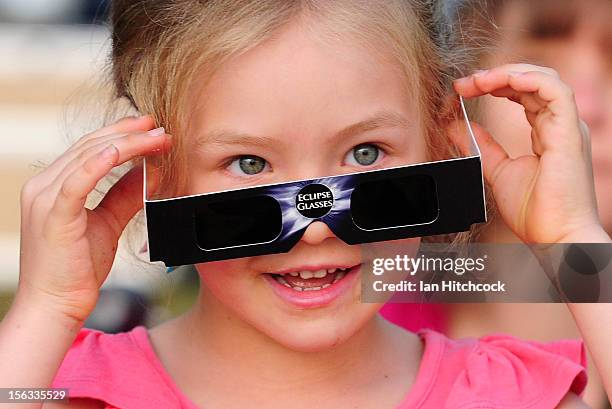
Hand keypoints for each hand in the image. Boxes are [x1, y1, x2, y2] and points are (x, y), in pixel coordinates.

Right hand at [17, 116, 171, 323]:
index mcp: (54, 186)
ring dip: (127, 144)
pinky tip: (121, 151)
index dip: (121, 134)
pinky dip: (100, 163)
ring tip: (156, 138)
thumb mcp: (107, 223)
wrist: (56, 305)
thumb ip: (125, 196)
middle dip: (128, 133)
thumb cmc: (78, 269)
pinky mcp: (53, 215)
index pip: (89, 148)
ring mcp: (45, 198)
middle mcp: (43, 186)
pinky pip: (77, 181)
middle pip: (90, 146)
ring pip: (89, 157)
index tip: (150, 128)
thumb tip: (149, 171)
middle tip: (158, 127)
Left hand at [453, 64, 606, 242]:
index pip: (522, 93)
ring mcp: (567, 126)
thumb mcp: (497, 170)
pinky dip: (528, 79)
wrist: (556, 237)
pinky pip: (554, 91)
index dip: (493, 85)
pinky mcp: (569, 132)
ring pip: (543, 79)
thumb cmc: (535, 211)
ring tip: (476, 81)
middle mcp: (559, 124)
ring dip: (506, 74)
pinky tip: (501, 82)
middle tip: (464, 84)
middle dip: (495, 76)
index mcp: (547, 131)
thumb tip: (455, 126)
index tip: (463, 90)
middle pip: (531, 81)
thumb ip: (480, 146)